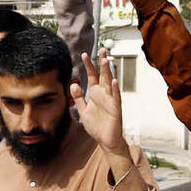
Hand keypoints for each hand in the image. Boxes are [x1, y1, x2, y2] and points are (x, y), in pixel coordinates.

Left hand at [71, 49, 131, 179]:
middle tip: (101, 50)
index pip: (92, 76)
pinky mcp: (116, 109)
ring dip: (108, 72)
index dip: (88, 66)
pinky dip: (116, 90)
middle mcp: (104, 94)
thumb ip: (79, 98)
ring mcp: (111, 100)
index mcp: (96, 94)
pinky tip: (115, 81)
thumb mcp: (83, 111)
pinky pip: (116, 98)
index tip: (84, 54)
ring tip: (106, 60)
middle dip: (101, 63)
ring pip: (110, 83)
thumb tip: (74, 84)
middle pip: (103, 75)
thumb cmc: (96, 126)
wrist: (105, 141)